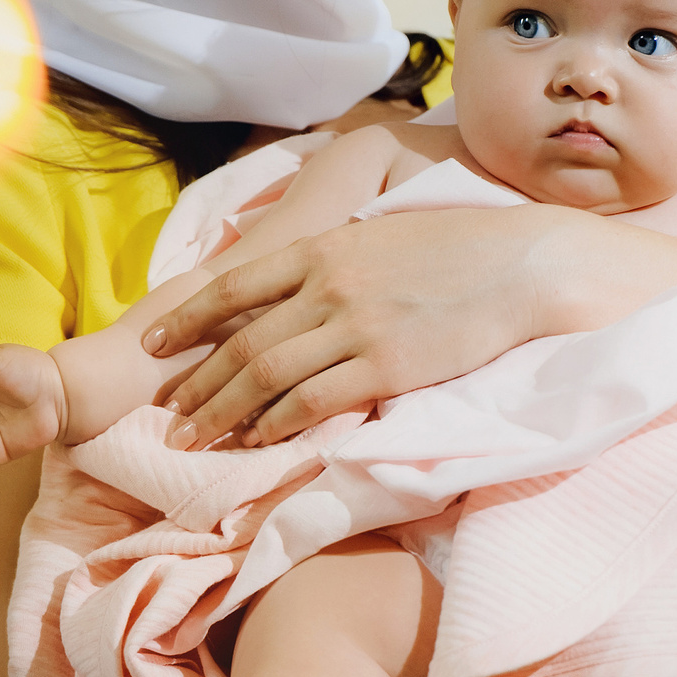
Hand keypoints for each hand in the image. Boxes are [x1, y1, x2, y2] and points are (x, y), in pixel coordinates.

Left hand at [150, 205, 576, 448]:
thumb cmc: (463, 248)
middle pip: (240, 341)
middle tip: (166, 413)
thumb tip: (303, 280)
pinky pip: (313, 401)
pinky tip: (258, 441)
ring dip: (221, 412)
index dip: (187, 319)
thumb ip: (337, 257)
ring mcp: (355, 326)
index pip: (234, 286)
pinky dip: (276, 424)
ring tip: (192, 439)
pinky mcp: (386, 367)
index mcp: (324, 249)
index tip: (154, 342)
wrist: (523, 264)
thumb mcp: (384, 235)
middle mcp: (328, 286)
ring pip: (264, 376)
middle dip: (195, 381)